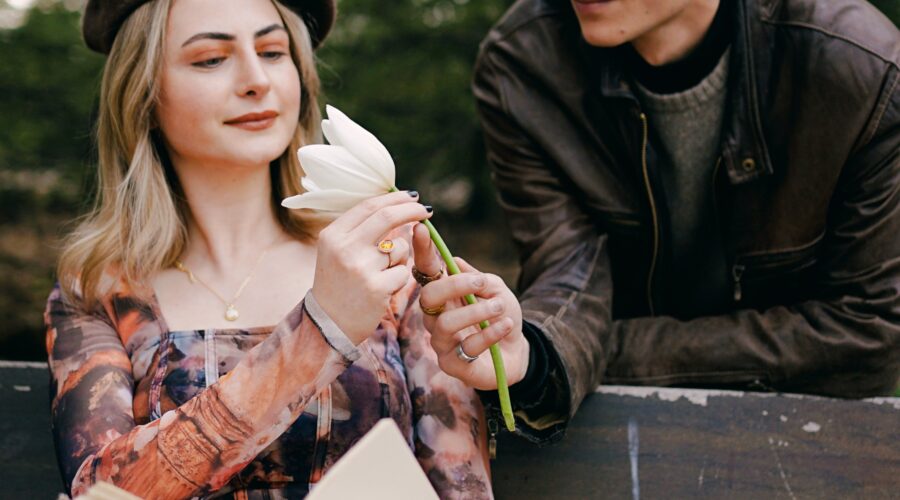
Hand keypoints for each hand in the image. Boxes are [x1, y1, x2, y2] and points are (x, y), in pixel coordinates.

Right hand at [311, 191, 430, 344]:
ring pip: (399, 248)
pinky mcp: (376, 287)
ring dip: (400, 259)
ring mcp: (360, 267)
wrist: (327, 326)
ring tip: (381, 275)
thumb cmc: (338, 285)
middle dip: (413, 210)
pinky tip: (382, 291)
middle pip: (388, 217)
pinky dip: (399, 280)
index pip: (369, 206)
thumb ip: (359, 229)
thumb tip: (393, 204)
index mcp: (332, 235)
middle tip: (427, 211)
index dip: (395, 198)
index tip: (412, 196)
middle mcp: (344, 247)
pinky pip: (403, 273)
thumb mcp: (336, 251)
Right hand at [412, 223, 530, 389]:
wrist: (518, 352)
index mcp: (443, 295)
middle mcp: (435, 317)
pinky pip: (466, 347)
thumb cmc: (501, 316)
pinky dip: (491, 332)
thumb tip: (452, 260)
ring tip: (499, 307)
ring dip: (476, 311)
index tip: (421, 228)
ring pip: (445, 323)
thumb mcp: (495, 289)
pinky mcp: (451, 365)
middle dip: (455, 285)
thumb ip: (476, 276)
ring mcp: (441, 342)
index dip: (422, 251)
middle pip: (428, 297)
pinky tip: (505, 325)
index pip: (426, 271)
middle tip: (481, 283)